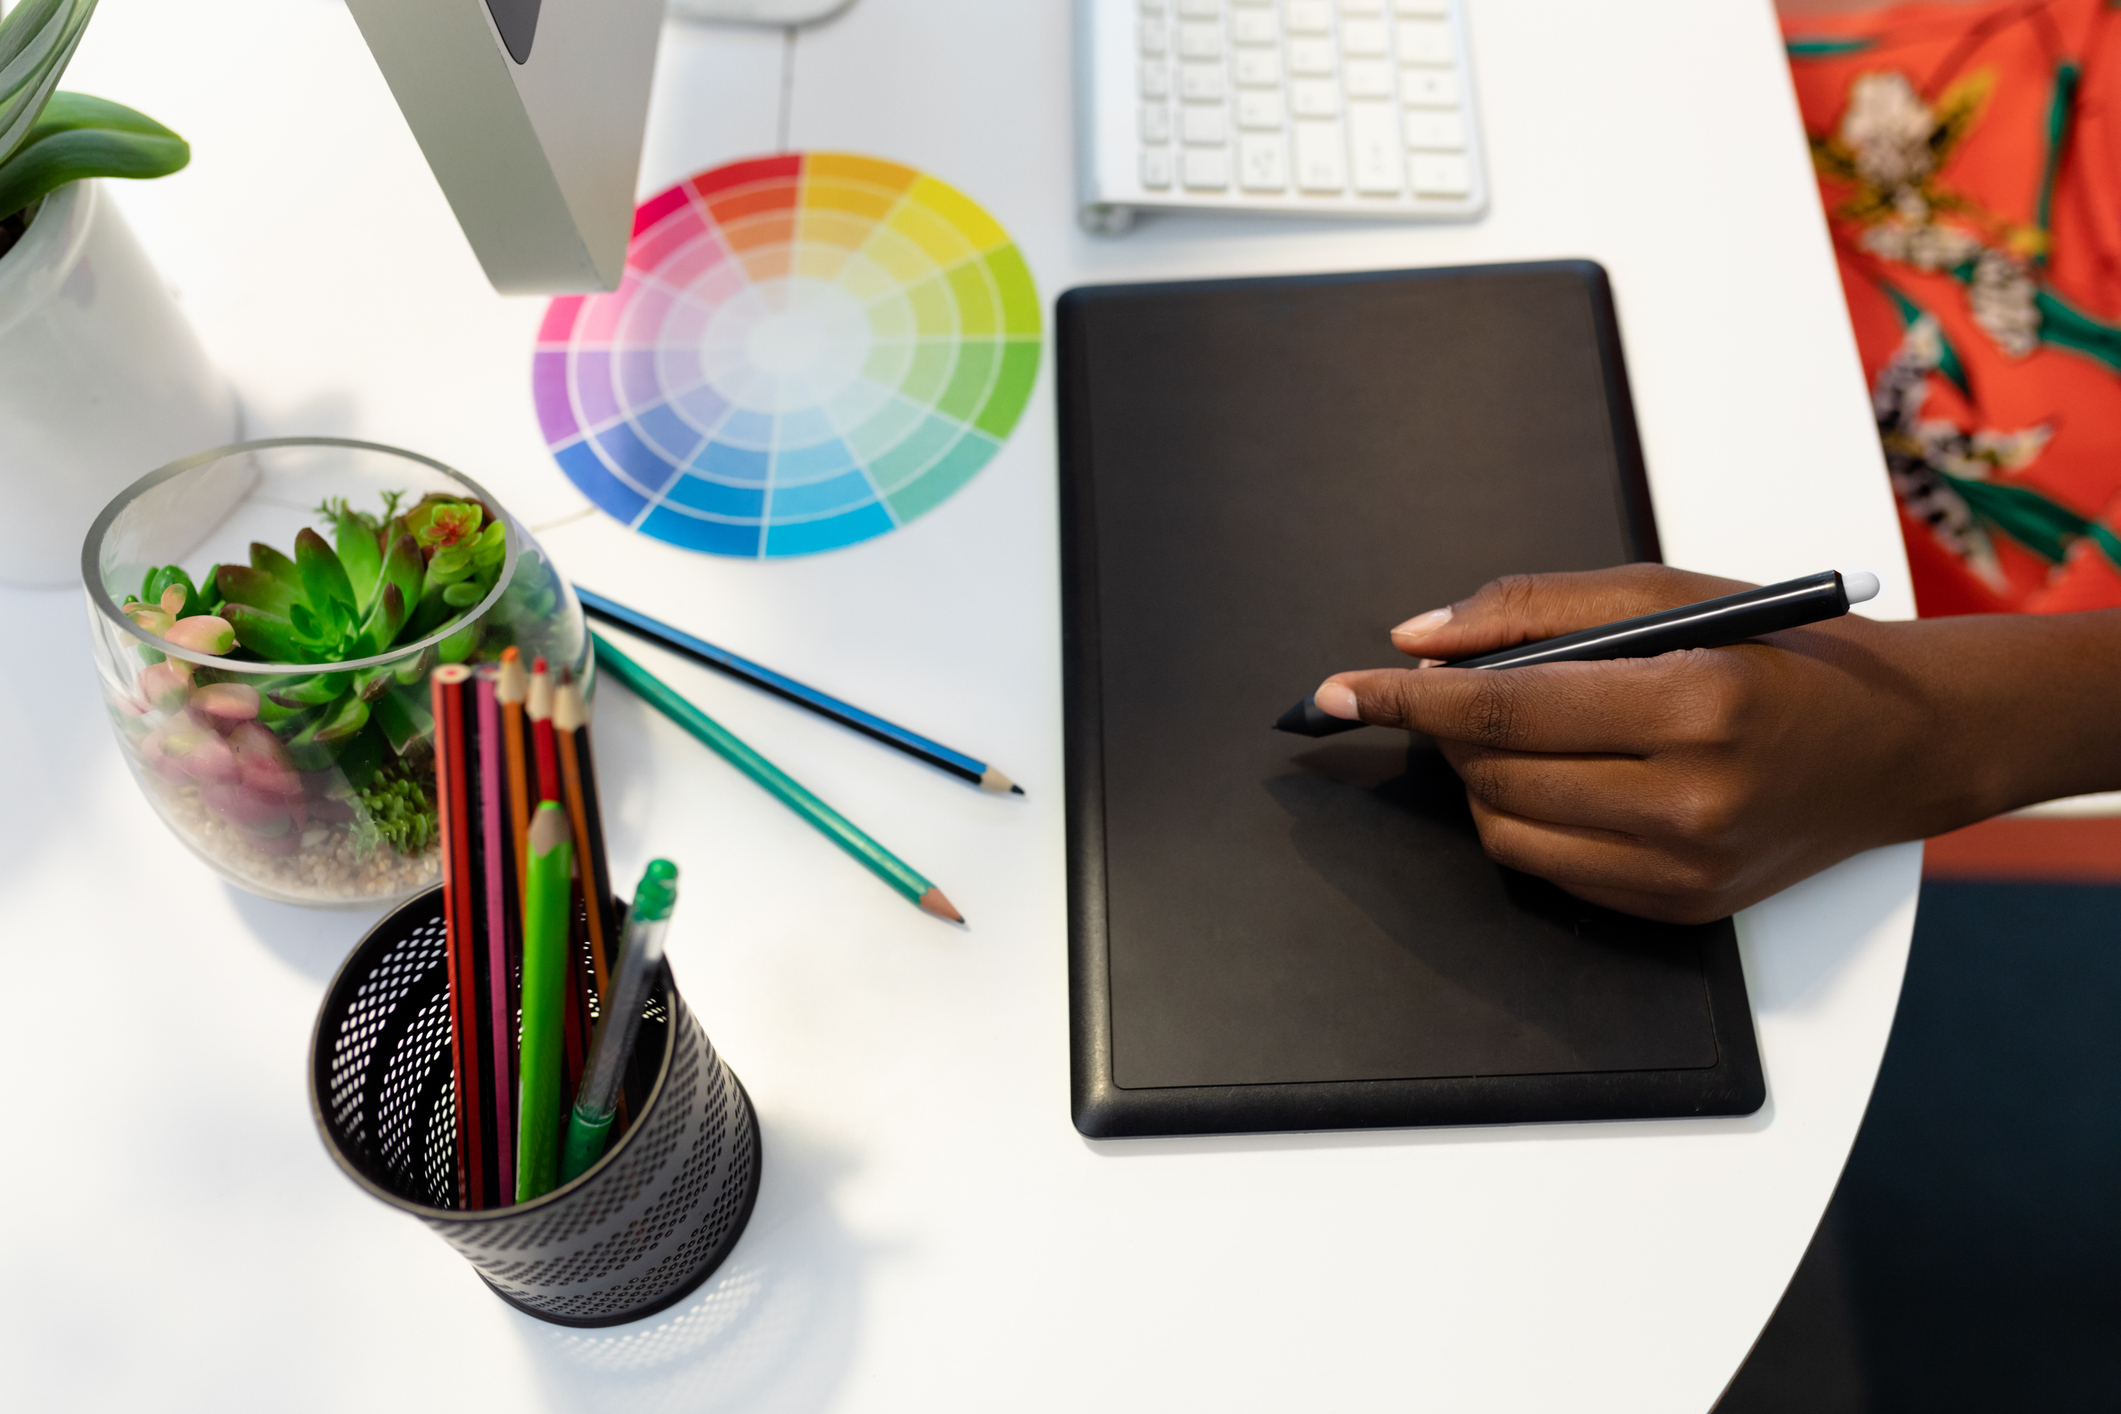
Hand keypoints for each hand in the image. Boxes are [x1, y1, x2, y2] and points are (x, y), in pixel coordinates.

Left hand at [1310, 564, 2020, 923]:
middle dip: (1446, 732)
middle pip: (1495, 777)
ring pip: (1506, 832)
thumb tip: (1416, 639)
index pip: (1505, 712)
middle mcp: (1688, 801)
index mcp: (1693, 703)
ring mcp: (1683, 870)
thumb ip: (1535, 609)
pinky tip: (1558, 777)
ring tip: (1515, 729)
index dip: (1406, 701)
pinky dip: (1525, 820)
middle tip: (1450, 688)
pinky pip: (1549, 870)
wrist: (1899, 746)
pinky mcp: (1678, 911)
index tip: (1337, 691)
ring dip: (1478, 779)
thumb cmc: (1783, 653)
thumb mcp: (1669, 595)